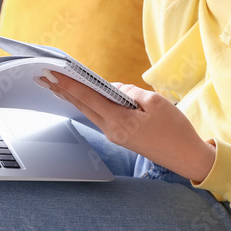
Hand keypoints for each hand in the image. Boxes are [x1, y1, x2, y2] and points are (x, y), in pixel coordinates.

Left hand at [37, 72, 216, 182]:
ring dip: (74, 97)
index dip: (70, 84)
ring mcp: (116, 135)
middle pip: (83, 106)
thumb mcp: (155, 102)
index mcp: (120, 121)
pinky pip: (101, 116)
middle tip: (43, 77)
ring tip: (57, 85)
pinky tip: (83, 97)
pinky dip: (90, 104)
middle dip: (62, 90)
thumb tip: (113, 89)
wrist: (186, 157)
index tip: (53, 73)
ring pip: (90, 111)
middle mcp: (113, 130)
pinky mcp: (121, 136)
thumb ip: (130, 92)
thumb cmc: (175, 128)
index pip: (89, 98)